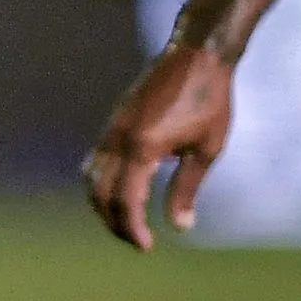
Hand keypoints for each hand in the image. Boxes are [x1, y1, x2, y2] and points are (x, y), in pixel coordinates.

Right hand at [82, 40, 232, 249]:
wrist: (198, 53)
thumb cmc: (209, 100)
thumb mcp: (206, 150)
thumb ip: (186, 189)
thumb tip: (179, 226)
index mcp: (142, 147)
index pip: (125, 201)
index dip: (132, 229)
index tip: (147, 246)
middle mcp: (119, 137)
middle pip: (100, 192)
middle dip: (114, 222)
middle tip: (137, 240)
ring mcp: (113, 126)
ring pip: (92, 175)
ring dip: (104, 203)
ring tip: (127, 220)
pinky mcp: (116, 119)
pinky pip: (97, 158)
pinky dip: (103, 182)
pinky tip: (124, 190)